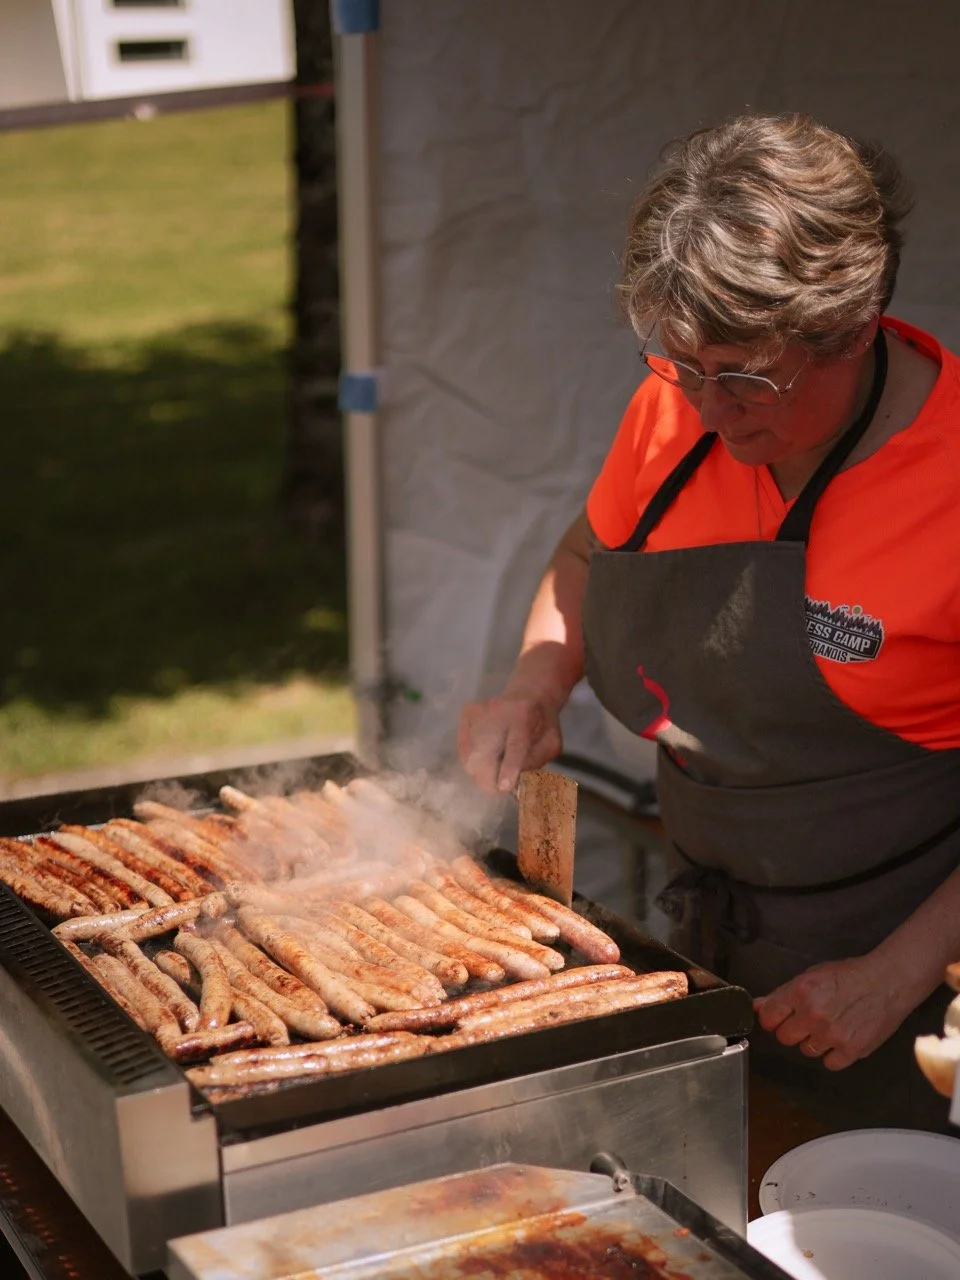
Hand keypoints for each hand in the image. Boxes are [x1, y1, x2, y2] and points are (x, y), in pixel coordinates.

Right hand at [458, 692, 561, 792]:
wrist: (528, 694)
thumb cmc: (542, 725)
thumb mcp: (551, 743)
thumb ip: (536, 760)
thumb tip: (513, 783)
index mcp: (525, 714)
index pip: (515, 744)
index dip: (509, 767)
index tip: (504, 788)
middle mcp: (499, 708)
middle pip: (485, 751)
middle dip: (488, 778)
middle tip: (496, 789)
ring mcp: (479, 709)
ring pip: (471, 754)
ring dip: (481, 770)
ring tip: (495, 768)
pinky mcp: (467, 713)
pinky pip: (464, 748)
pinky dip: (473, 759)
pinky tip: (487, 754)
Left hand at [753, 952, 915, 1070]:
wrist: (887, 981)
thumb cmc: (849, 976)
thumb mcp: (811, 976)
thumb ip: (781, 994)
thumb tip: (756, 1006)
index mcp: (801, 992)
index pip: (768, 1018)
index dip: (772, 1018)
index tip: (780, 1017)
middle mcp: (814, 1014)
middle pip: (784, 1038)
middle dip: (793, 1030)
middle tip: (808, 1020)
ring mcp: (833, 1035)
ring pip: (806, 1051)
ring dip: (814, 1041)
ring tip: (830, 1024)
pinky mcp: (851, 1050)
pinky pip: (829, 1063)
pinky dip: (834, 1054)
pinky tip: (842, 1037)